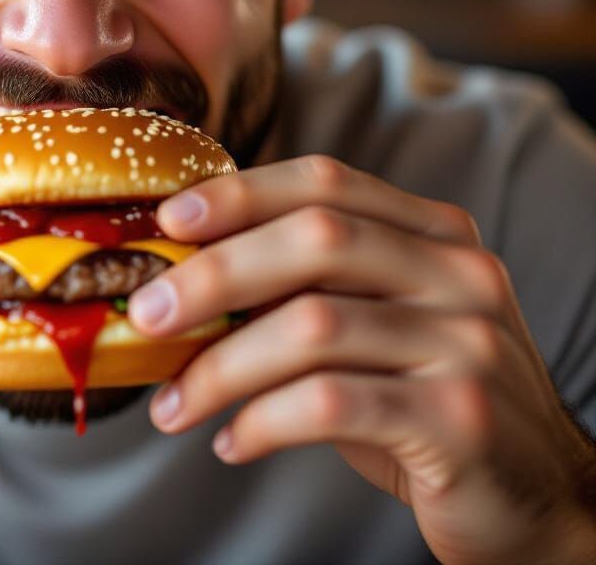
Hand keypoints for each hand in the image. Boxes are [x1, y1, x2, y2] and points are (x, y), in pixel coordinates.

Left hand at [128, 155, 595, 564]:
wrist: (535, 497)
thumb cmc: (423, 401)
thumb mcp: (376, 326)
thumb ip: (308, 288)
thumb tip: (184, 274)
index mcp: (434, 233)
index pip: (326, 182)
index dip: (241, 193)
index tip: (170, 220)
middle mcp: (458, 273)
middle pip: (315, 239)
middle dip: (213, 273)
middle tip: (144, 313)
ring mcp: (467, 342)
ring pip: (312, 326)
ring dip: (219, 367)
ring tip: (169, 404)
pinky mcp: (460, 419)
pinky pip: (329, 404)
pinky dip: (262, 421)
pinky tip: (230, 441)